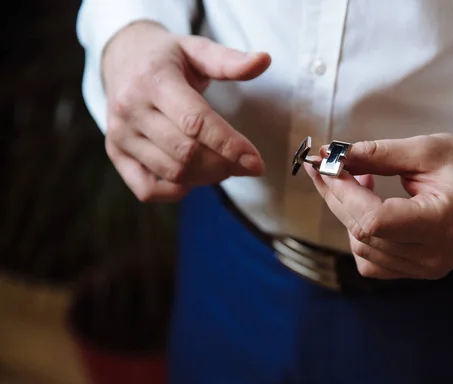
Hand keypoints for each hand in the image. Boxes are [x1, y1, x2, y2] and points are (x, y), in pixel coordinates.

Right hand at [102, 21, 270, 201]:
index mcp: (154, 80)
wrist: (122, 57)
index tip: (256, 163)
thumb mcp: (196, 49)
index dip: (230, 145)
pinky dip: (175, 192)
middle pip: (186, 152)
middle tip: (245, 163)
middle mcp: (131, 109)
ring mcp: (120, 134)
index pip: (196, 122)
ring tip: (225, 166)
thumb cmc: (166, 56)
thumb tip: (264, 60)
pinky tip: (193, 178)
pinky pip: (147, 189)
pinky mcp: (115, 153)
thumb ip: (230, 60)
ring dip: (207, 177)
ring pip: (172, 172)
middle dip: (224, 164)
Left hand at [305, 129, 452, 279]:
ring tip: (359, 178)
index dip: (343, 194)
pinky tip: (369, 206)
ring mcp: (427, 268)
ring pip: (362, 249)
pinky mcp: (420, 270)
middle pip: (363, 234)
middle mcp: (434, 256)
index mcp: (441, 224)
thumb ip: (377, 154)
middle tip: (326, 165)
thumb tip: (334, 157)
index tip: (326, 165)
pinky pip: (372, 262)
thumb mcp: (425, 149)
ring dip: (348, 213)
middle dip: (337, 197)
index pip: (374, 221)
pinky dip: (361, 234)